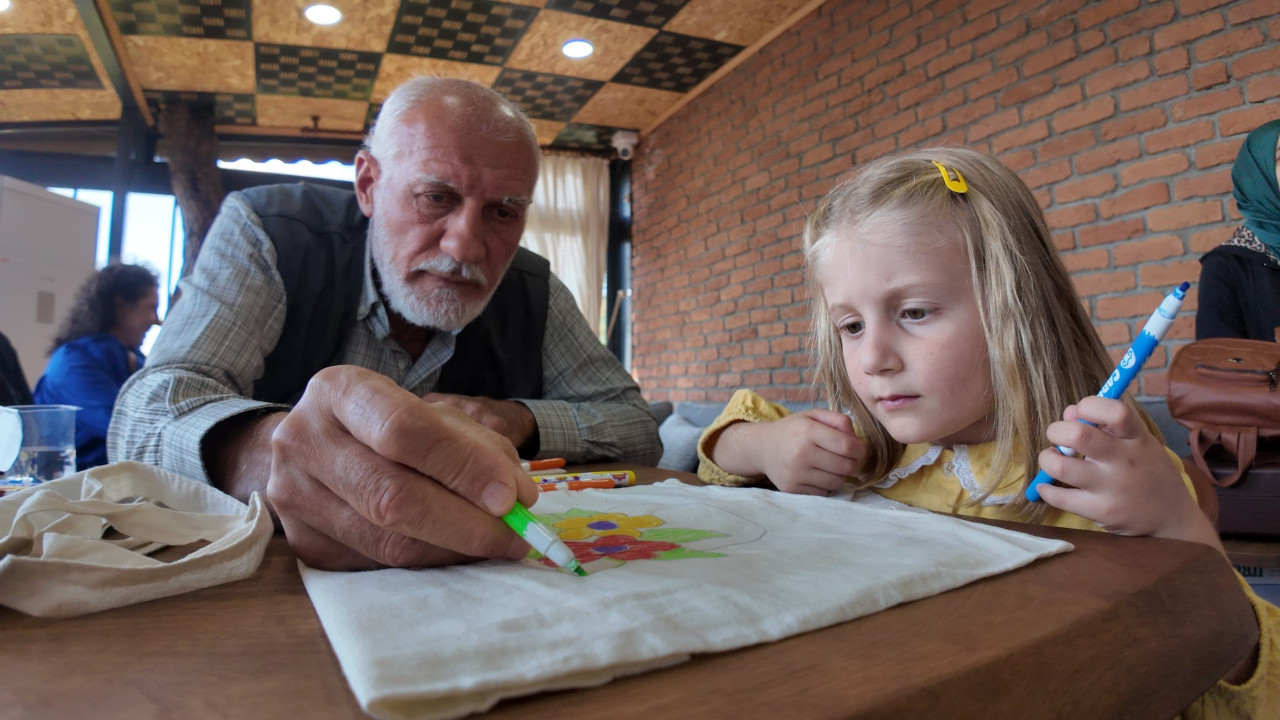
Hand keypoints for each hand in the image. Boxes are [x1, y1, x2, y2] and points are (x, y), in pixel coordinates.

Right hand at [243, 366, 538, 569]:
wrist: (310, 446)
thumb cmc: (383, 424)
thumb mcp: (427, 413)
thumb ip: (476, 446)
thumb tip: (518, 497)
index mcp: (339, 392)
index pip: (403, 431)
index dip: (461, 467)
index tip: (510, 496)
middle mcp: (304, 440)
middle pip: (392, 496)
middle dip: (467, 522)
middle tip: (515, 534)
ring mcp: (292, 496)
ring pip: (387, 541)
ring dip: (454, 549)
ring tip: (497, 544)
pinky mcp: (302, 543)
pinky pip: (378, 564)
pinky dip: (429, 562)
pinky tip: (456, 551)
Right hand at [713, 410, 864, 494]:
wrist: (762, 448)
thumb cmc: (793, 430)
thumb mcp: (813, 416)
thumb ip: (838, 420)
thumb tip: (857, 439)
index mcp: (808, 431)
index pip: (847, 446)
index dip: (860, 449)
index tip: (859, 449)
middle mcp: (801, 453)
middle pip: (845, 466)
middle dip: (853, 463)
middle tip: (849, 458)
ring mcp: (795, 473)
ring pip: (836, 482)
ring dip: (841, 475)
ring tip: (834, 466)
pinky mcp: (792, 489)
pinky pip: (823, 492)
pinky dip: (827, 484)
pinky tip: (820, 474)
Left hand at [1034, 397, 1220, 550]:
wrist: (1173, 519)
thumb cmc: (1148, 472)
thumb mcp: (1139, 442)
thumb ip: (1106, 424)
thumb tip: (1068, 412)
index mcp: (1138, 438)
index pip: (1114, 411)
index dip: (1089, 405)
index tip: (1080, 412)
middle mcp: (1125, 461)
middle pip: (1079, 435)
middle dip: (1057, 431)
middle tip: (1058, 437)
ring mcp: (1112, 488)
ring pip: (1061, 467)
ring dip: (1047, 459)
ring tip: (1052, 460)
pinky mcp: (1101, 511)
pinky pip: (1059, 498)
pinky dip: (1045, 489)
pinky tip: (1048, 485)